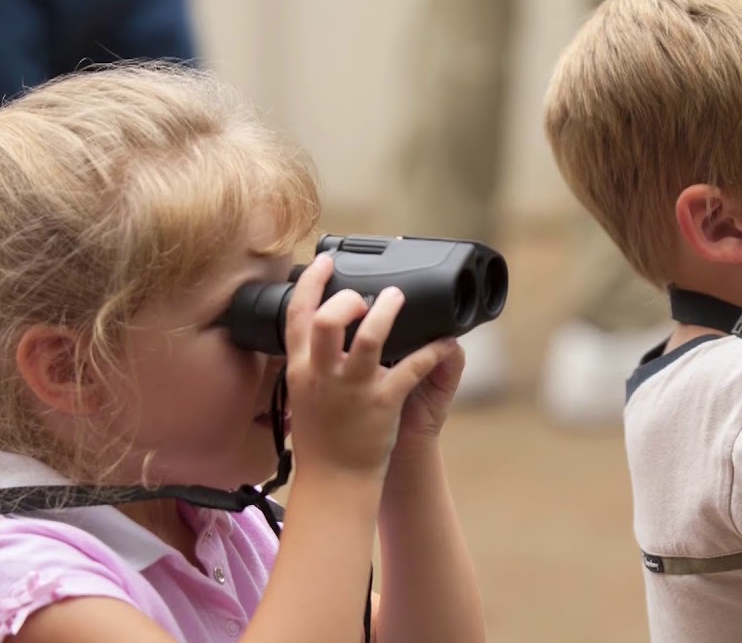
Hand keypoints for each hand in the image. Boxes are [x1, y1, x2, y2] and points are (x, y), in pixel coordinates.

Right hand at [283, 254, 460, 476]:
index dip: (311, 283)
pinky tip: (444, 341)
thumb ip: (307, 361)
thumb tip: (311, 331)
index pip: (296, 316)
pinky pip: (411, 368)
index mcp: (301, 370)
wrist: (335, 480)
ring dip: (387, 312)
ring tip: (398, 298)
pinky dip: (432, 351)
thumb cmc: (322, 438)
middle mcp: (324, 375)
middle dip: (346, 298)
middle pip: (326, 320)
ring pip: (369, 337)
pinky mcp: (383, 402)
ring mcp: (354, 389)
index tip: (325, 261)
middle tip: (366, 295)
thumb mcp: (300, 394)